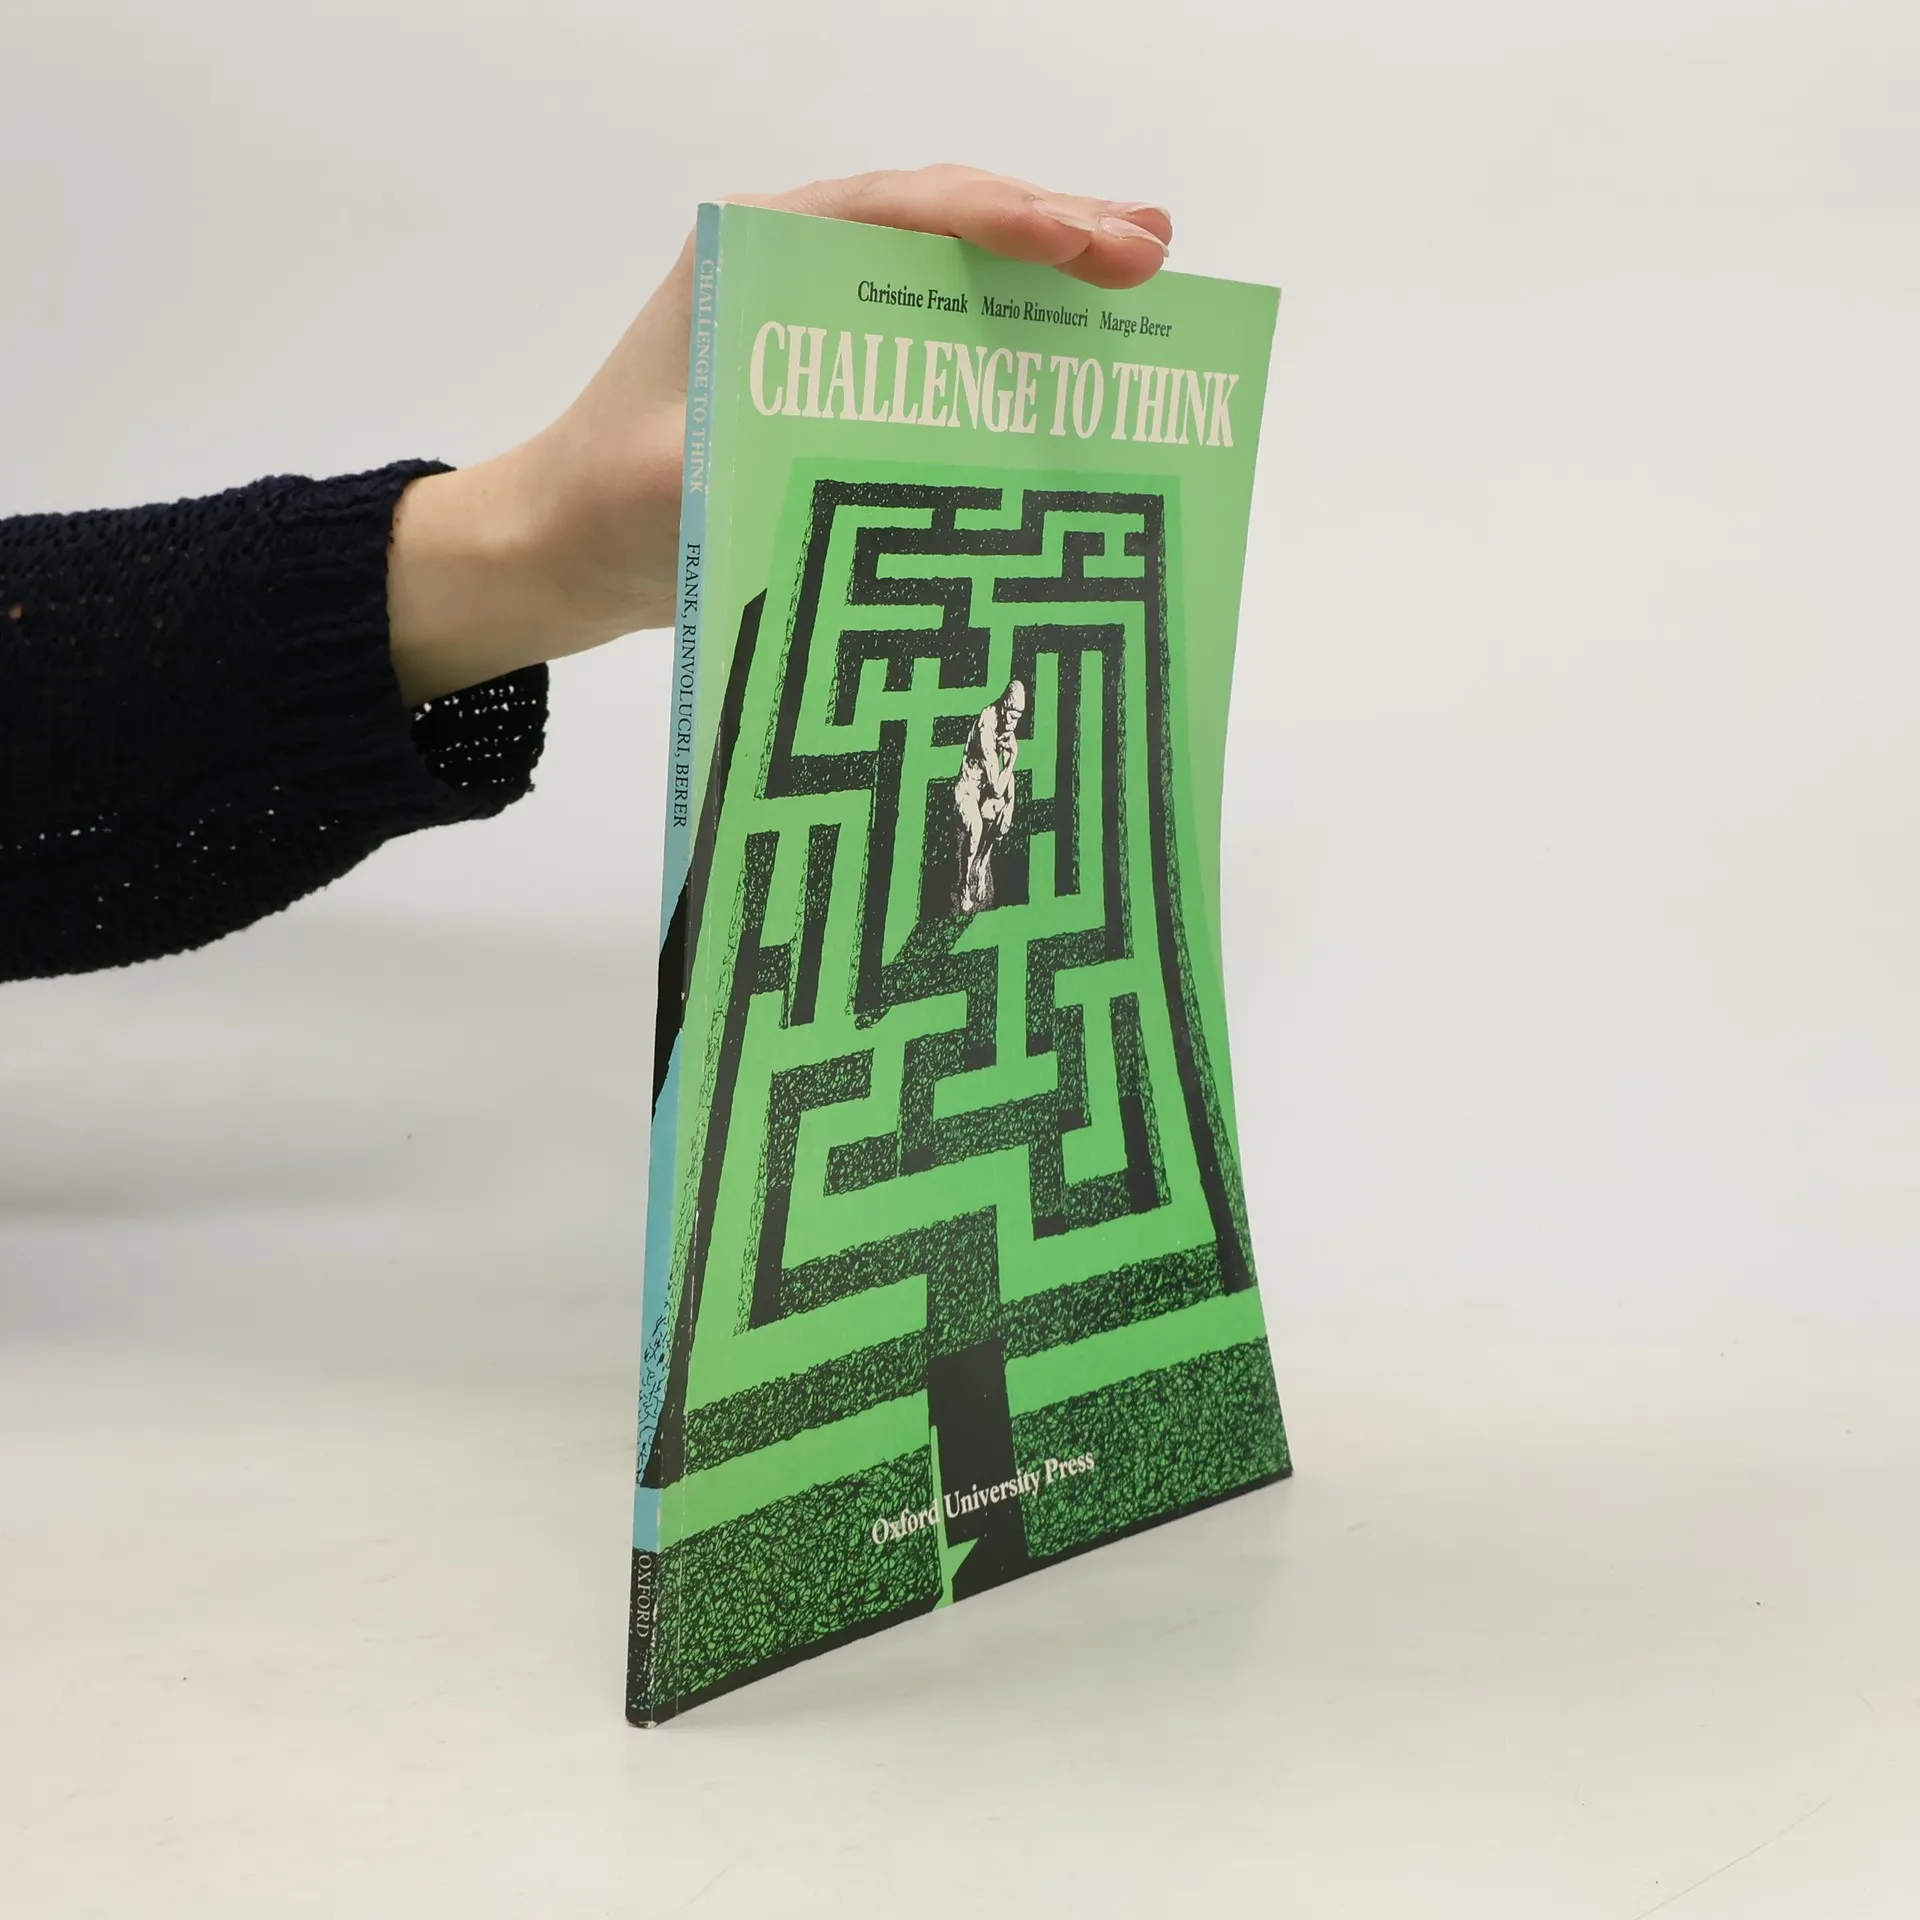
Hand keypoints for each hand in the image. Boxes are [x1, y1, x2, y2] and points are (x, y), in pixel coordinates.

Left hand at [386, 165, 1172, 704]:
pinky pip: (939, 343)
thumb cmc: (608, 504)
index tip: (1089, 242)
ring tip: (1143, 277)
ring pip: (951, 275)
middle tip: (1153, 252)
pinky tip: (1075, 363)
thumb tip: (865, 456)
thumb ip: (756, 449)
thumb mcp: (675, 477)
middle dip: (1052, 230)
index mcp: (755, 255)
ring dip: (1046, 276)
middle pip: (943, 226)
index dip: (1002, 220)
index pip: (898, 210)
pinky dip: (1010, 344)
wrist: (564, 550)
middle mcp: (796, 268)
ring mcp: (823, 320)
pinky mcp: (841, 377)